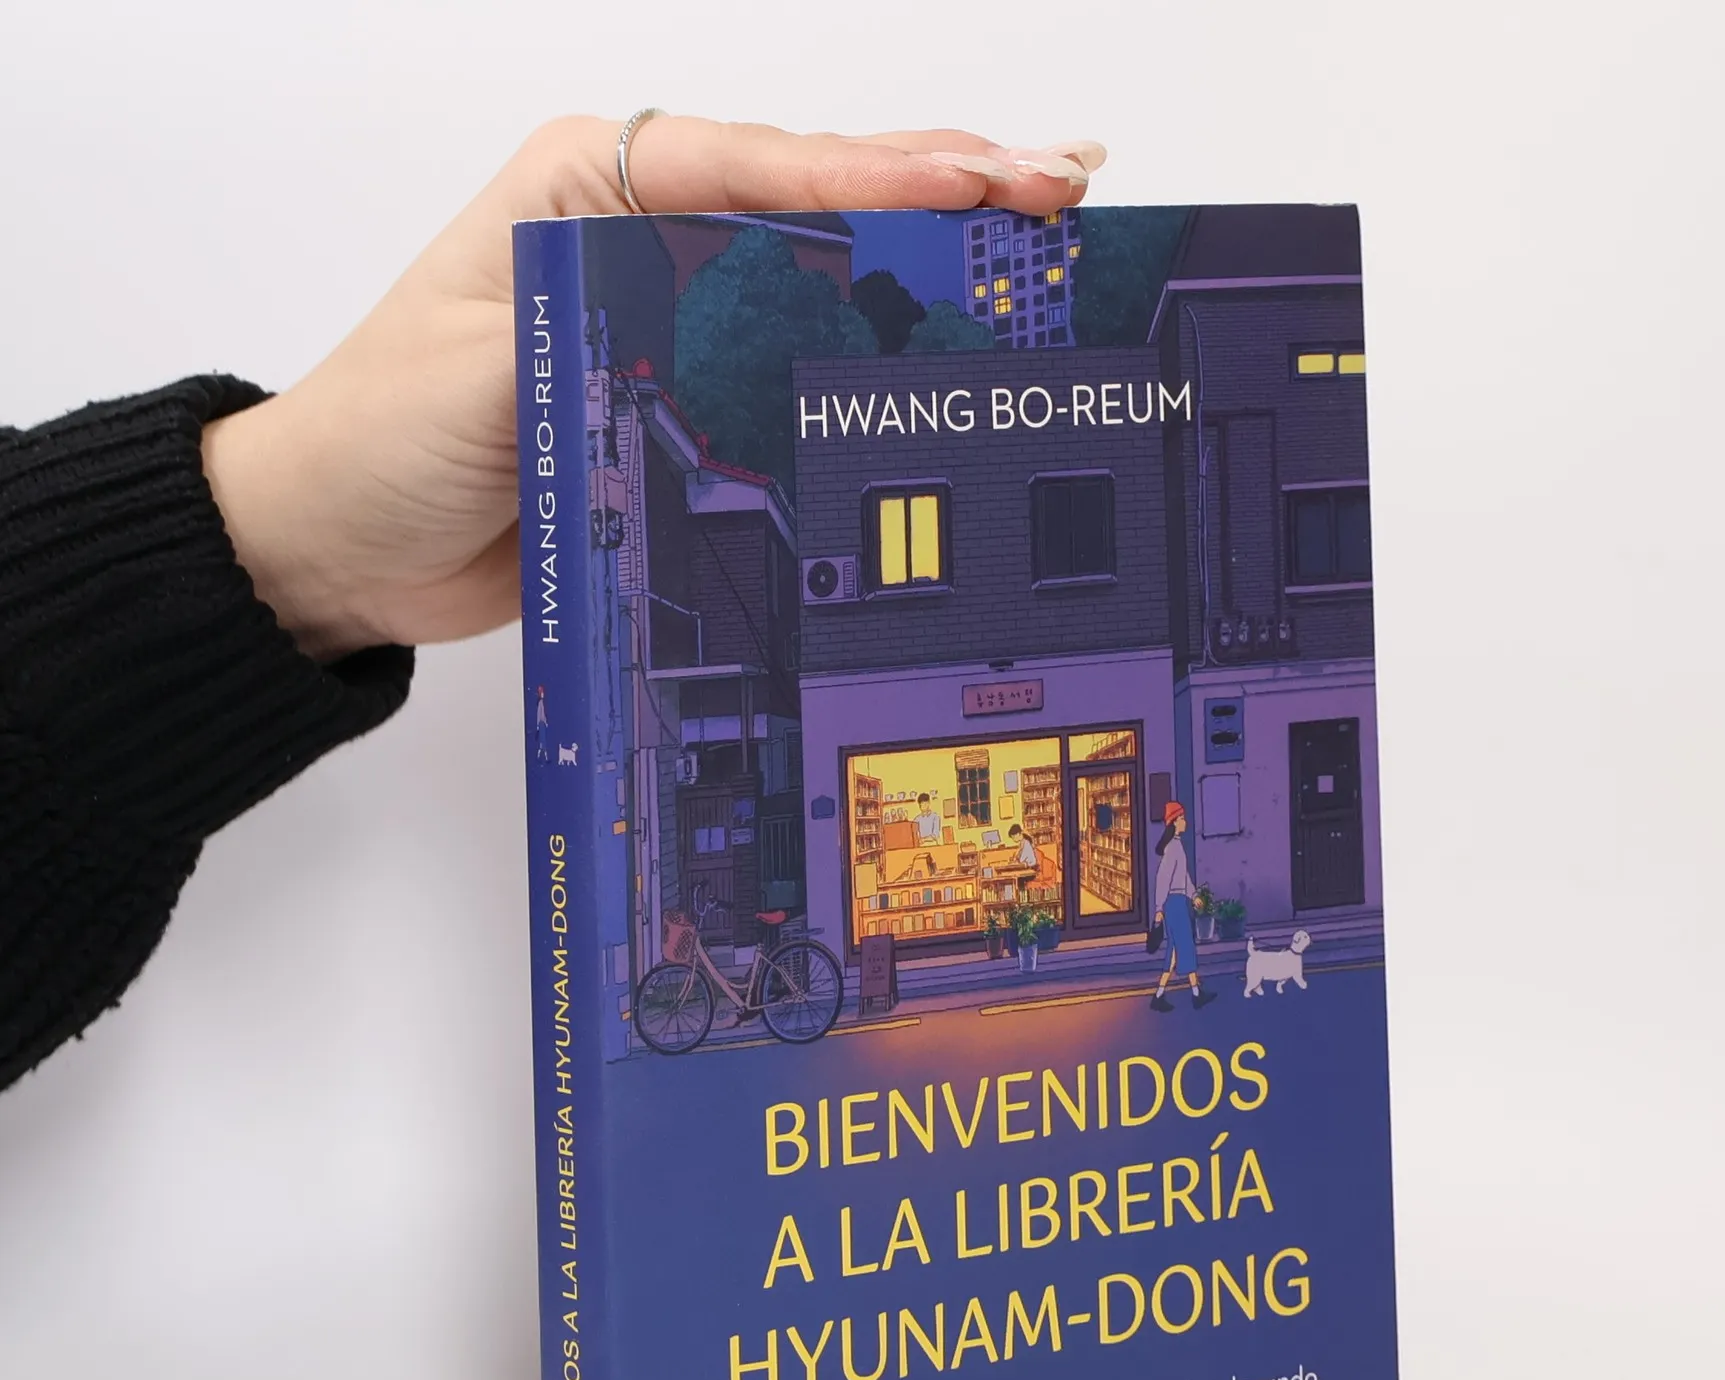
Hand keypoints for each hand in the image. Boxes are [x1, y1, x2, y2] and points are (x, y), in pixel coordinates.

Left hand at [201, 115, 1105, 661]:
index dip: (874, 174)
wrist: (344, 550)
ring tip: (1040, 234)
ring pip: (825, 267)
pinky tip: (952, 338)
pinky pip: (801, 360)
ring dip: (933, 257)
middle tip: (1060, 185)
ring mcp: (674, 313)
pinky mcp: (689, 393)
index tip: (976, 182)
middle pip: (815, 196)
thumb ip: (600, 335)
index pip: (755, 164)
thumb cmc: (378, 442)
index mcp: (586, 184)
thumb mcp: (484, 374)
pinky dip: (880, 348)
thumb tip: (725, 326)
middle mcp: (641, 233)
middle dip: (941, 188)